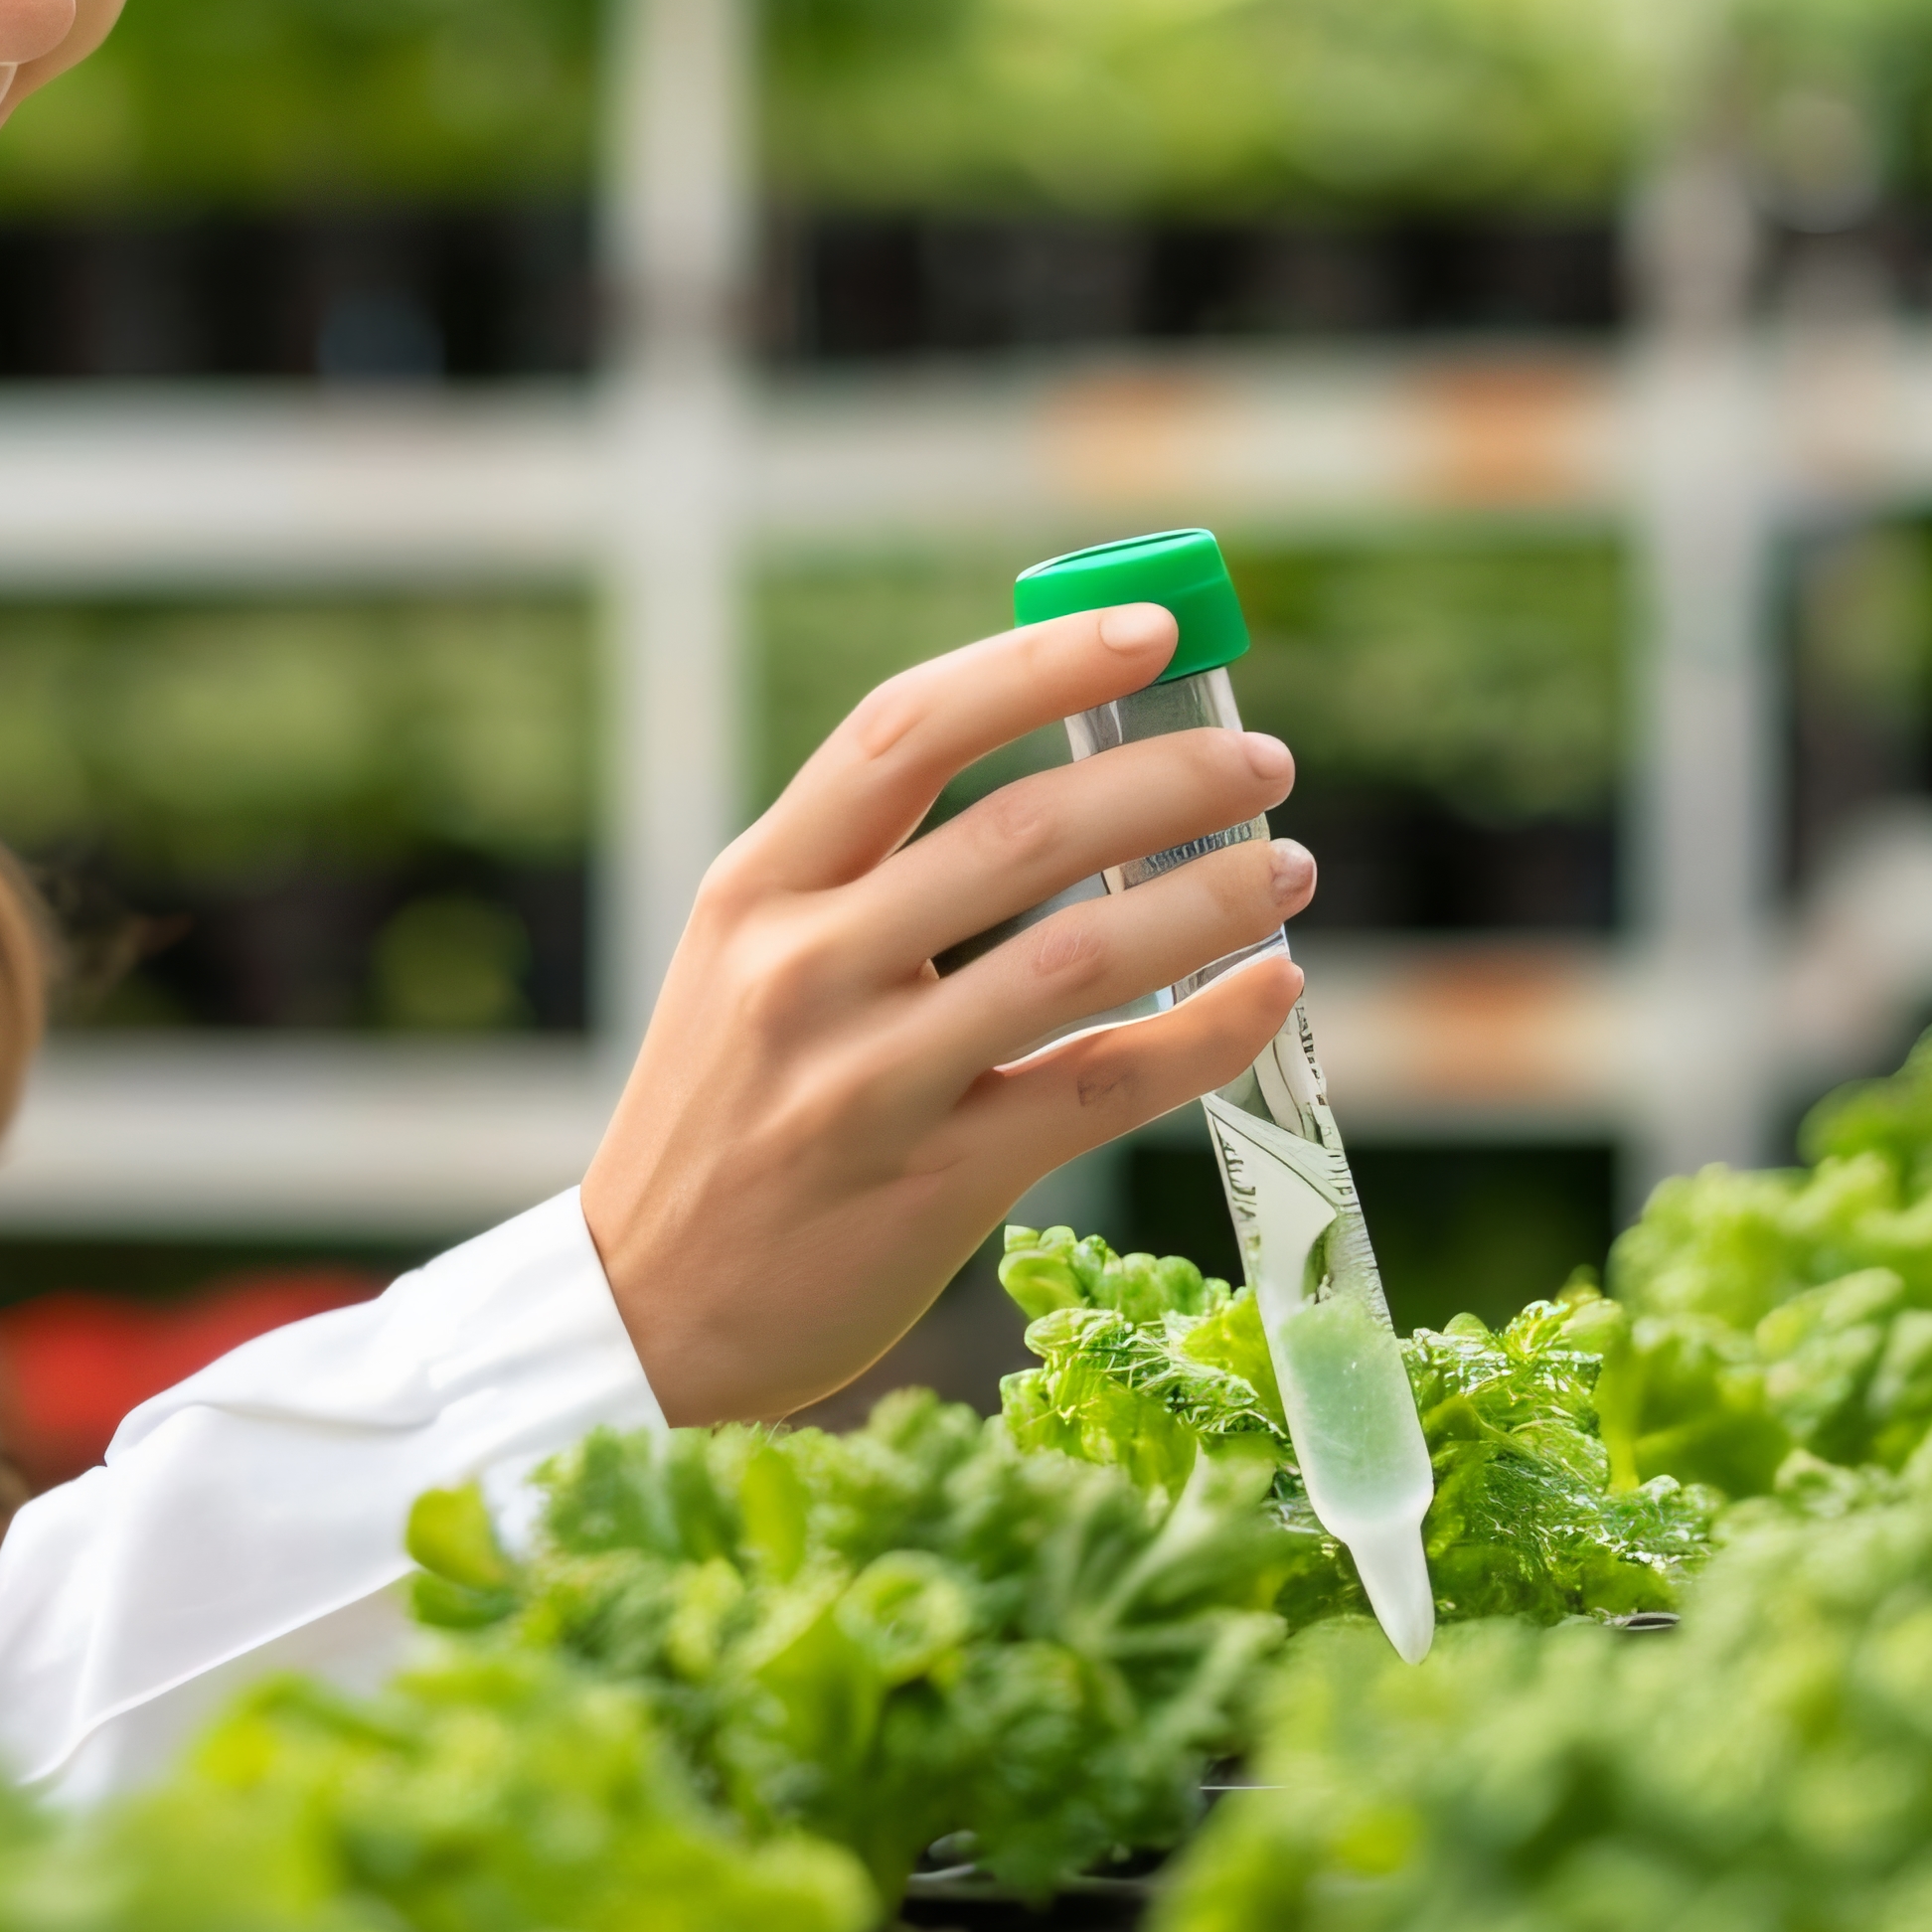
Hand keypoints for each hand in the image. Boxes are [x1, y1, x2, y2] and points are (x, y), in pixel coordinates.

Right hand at [579, 602, 1315, 1423]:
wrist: (645, 1306)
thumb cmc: (725, 1110)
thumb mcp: (746, 957)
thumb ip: (865, 870)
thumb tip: (1058, 766)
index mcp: (756, 888)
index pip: (904, 731)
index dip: (1037, 662)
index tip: (1151, 626)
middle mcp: (800, 970)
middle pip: (1017, 834)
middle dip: (1166, 779)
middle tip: (1263, 759)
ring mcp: (864, 1083)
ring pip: (1075, 958)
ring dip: (1209, 901)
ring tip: (1287, 870)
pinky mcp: (932, 1184)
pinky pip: (1099, 1090)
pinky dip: (1205, 1034)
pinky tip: (1270, 994)